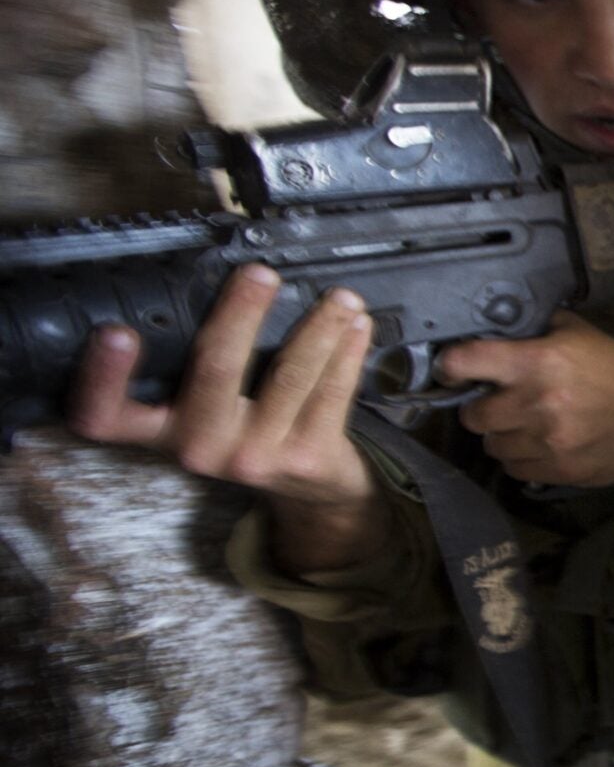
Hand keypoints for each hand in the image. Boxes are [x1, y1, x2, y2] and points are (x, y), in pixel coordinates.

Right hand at [67, 263, 388, 573]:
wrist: (309, 492)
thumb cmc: (246, 431)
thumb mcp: (202, 410)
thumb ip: (193, 365)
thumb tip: (211, 280)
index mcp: (161, 432)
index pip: (108, 414)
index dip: (103, 378)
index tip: (115, 333)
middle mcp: (201, 447)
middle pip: (214, 369)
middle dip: (240, 314)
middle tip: (260, 274)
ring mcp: (256, 456)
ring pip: (289, 375)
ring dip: (318, 328)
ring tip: (339, 296)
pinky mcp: (307, 458)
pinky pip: (332, 392)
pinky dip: (347, 352)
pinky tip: (357, 325)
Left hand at [438, 312, 613, 486]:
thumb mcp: (581, 335)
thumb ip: (538, 330)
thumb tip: (498, 328)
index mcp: (539, 361)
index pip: (466, 363)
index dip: (451, 367)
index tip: (454, 371)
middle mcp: (537, 402)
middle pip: (473, 415)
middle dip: (482, 408)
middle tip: (500, 403)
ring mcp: (547, 441)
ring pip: (492, 445)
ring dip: (502, 436)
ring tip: (523, 426)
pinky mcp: (558, 469)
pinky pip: (514, 468)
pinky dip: (520, 458)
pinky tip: (539, 445)